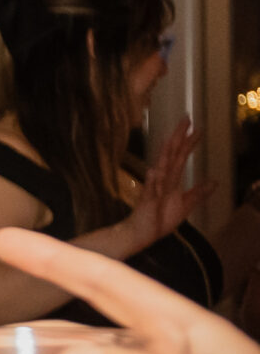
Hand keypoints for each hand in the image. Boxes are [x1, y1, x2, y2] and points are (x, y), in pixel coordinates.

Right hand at [120, 118, 208, 252]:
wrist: (140, 234)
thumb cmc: (158, 219)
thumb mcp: (184, 206)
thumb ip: (198, 193)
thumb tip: (214, 181)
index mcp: (171, 181)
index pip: (181, 157)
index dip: (189, 143)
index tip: (197, 129)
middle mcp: (161, 181)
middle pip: (171, 155)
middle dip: (179, 138)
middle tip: (185, 120)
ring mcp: (153, 190)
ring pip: (161, 169)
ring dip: (166, 154)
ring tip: (171, 139)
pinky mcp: (146, 202)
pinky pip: (149, 190)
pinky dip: (152, 180)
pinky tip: (154, 170)